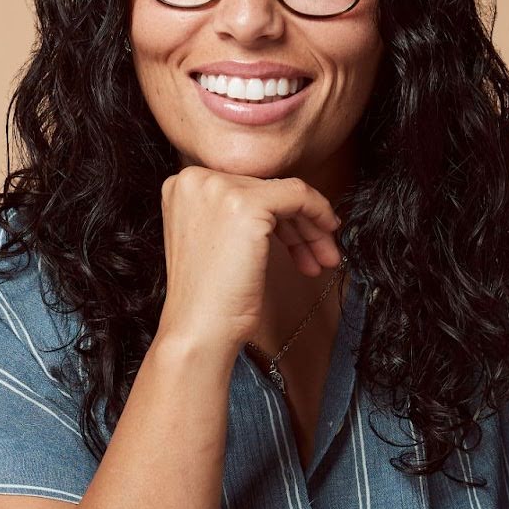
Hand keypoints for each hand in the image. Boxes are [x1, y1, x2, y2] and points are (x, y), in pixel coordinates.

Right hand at [154, 166, 343, 353]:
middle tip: (318, 253)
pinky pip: (298, 195)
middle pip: (263, 189)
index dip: (274, 214)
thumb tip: (280, 205)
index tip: (297, 238)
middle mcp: (195, 178)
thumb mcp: (213, 240)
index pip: (243, 188)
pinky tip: (327, 240)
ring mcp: (219, 188)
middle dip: (295, 223)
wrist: (200, 330)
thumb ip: (231, 213)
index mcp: (181, 185)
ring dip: (309, 225)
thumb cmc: (210, 297)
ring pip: (283, 192)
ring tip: (323, 259)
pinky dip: (319, 212)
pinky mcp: (246, 204)